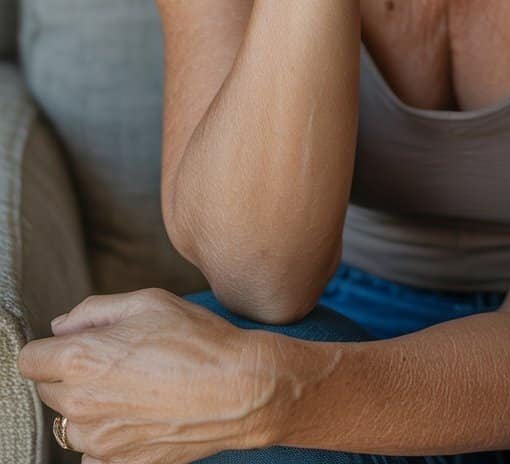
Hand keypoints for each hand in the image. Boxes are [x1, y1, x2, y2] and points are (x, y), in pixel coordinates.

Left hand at [16, 287, 282, 463]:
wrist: (239, 390)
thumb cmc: (196, 340)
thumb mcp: (146, 301)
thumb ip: (93, 311)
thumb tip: (62, 326)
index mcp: (81, 359)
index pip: (30, 359)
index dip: (50, 347)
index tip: (71, 344)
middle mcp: (82, 405)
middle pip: (47, 391)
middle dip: (69, 374)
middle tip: (113, 359)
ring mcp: (100, 441)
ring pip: (70, 424)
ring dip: (88, 407)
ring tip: (130, 388)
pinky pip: (94, 452)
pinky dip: (107, 436)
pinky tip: (138, 415)